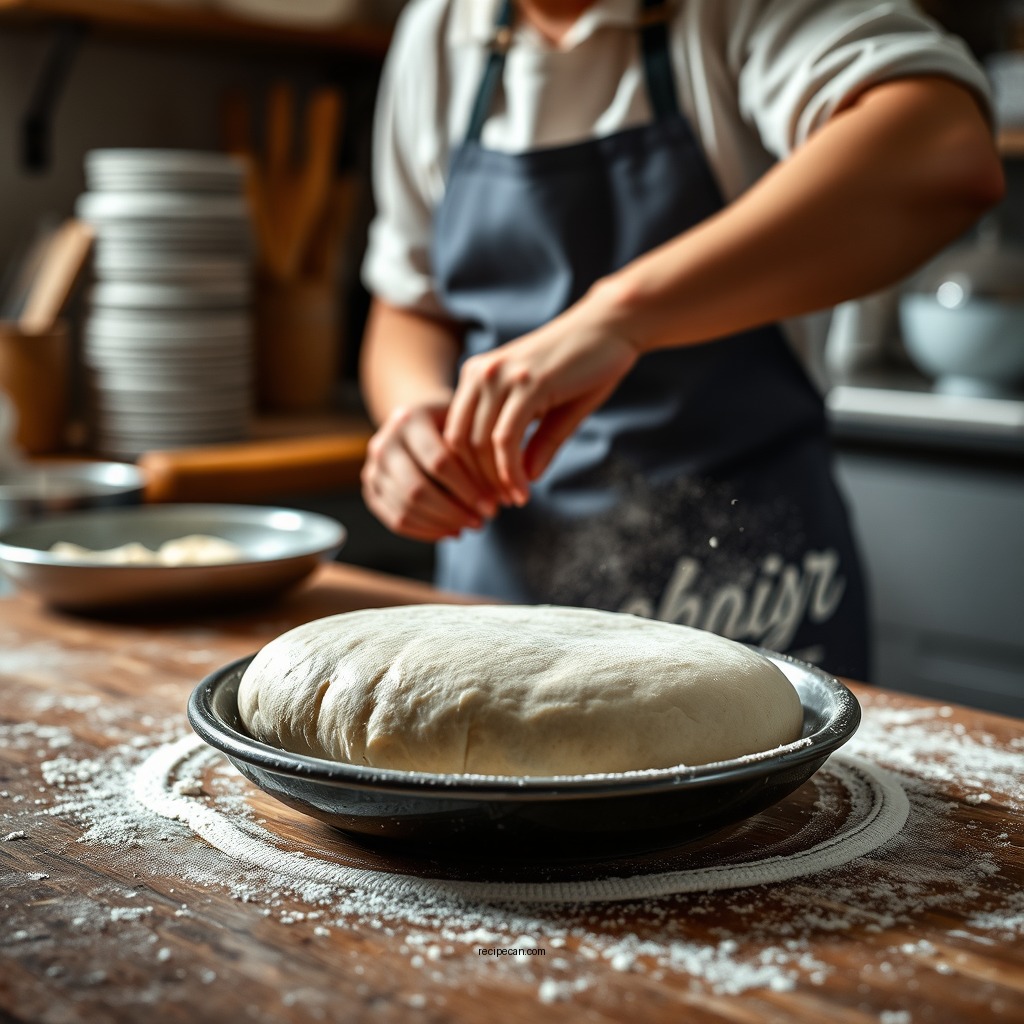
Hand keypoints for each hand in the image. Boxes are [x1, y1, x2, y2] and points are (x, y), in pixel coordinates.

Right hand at [361, 402, 498, 541]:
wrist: (419, 419)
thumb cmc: (452, 423)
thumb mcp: (466, 424)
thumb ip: (477, 453)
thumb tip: (498, 498)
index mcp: (409, 419)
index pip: (439, 462)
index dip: (468, 489)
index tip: (493, 507)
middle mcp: (384, 442)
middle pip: (417, 489)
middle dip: (454, 512)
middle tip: (482, 522)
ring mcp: (373, 467)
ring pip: (405, 508)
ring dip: (441, 524)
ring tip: (469, 526)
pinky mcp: (371, 489)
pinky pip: (396, 520)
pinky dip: (426, 531)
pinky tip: (450, 531)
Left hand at [443, 301, 639, 504]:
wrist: (611, 327)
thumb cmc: (583, 366)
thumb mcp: (552, 408)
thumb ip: (535, 442)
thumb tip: (525, 479)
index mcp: (476, 376)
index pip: (453, 433)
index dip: (465, 472)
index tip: (486, 496)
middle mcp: (480, 374)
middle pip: (460, 443)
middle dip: (475, 482)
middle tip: (496, 508)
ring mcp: (501, 377)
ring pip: (480, 444)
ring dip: (494, 481)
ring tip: (513, 501)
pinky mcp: (527, 384)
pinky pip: (505, 440)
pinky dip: (510, 471)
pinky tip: (524, 489)